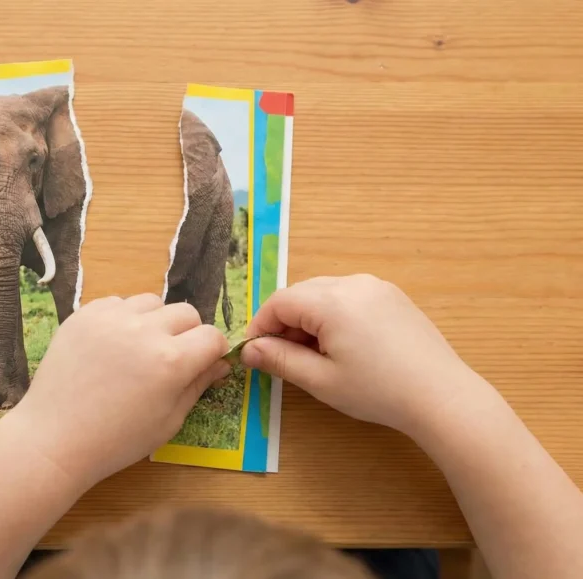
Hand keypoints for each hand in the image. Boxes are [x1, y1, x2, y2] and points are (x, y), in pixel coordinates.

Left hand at [7, 293, 229, 488]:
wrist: (55, 438)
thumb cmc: (116, 440)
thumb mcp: (168, 421)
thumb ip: (198, 385)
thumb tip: (221, 362)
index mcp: (171, 361)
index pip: (211, 336)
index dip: (213, 350)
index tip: (203, 363)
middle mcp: (144, 330)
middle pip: (185, 313)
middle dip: (187, 334)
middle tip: (169, 360)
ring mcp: (111, 318)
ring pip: (151, 302)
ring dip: (154, 321)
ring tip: (138, 349)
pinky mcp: (84, 315)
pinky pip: (117, 303)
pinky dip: (122, 318)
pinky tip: (112, 346)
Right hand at [241, 274, 484, 434]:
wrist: (442, 396)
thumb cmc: (377, 392)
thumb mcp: (321, 380)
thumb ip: (280, 359)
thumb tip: (248, 350)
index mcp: (332, 301)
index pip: (279, 302)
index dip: (260, 326)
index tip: (254, 354)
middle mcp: (353, 283)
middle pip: (301, 294)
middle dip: (284, 322)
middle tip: (283, 358)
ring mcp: (376, 287)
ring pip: (324, 293)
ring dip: (308, 319)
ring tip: (314, 355)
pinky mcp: (393, 296)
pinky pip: (349, 297)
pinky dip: (334, 315)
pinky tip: (343, 346)